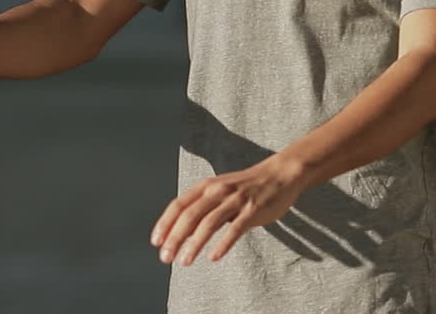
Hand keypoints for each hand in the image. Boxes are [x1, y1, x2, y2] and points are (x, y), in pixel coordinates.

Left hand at [149, 155, 307, 265]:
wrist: (279, 175)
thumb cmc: (245, 187)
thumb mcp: (218, 192)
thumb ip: (201, 209)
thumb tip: (180, 233)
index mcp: (206, 186)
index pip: (178, 205)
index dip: (165, 223)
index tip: (156, 242)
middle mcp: (217, 191)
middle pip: (189, 216)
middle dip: (175, 238)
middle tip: (166, 257)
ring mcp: (235, 200)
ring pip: (209, 223)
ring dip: (194, 244)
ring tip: (185, 261)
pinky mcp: (252, 210)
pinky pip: (235, 229)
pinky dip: (222, 244)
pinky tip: (213, 257)